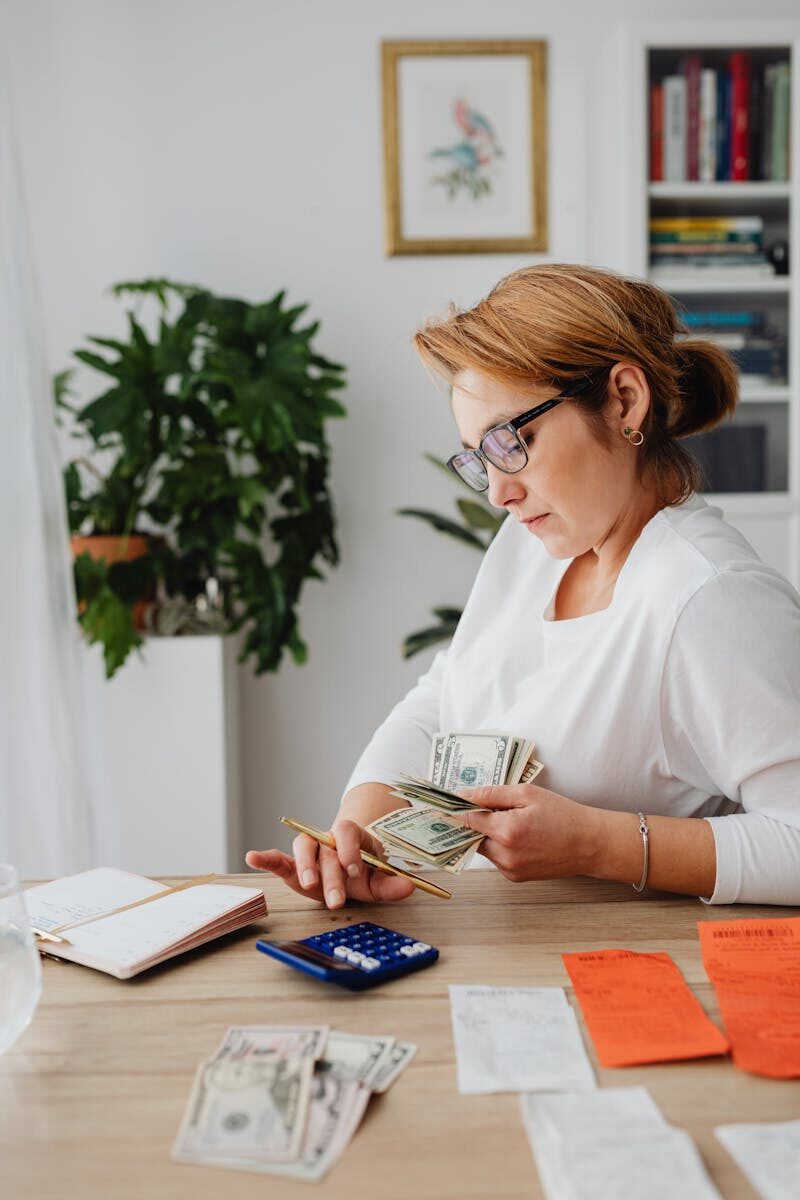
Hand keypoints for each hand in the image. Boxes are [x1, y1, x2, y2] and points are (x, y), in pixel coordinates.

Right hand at [245, 818, 414, 909]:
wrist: (349, 869)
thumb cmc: (363, 872)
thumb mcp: (378, 879)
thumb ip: (391, 884)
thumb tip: (409, 887)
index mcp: (351, 836)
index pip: (348, 833)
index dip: (350, 849)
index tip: (355, 871)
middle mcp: (328, 839)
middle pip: (327, 850)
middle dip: (331, 876)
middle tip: (337, 899)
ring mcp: (310, 850)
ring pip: (303, 848)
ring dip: (304, 865)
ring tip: (308, 884)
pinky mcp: (294, 864)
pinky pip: (278, 858)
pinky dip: (265, 858)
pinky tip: (253, 857)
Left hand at [457, 784, 598, 882]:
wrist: (590, 844)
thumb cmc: (563, 815)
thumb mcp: (528, 794)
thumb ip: (492, 794)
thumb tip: (464, 795)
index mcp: (506, 831)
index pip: (466, 819)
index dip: (457, 808)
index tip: (447, 801)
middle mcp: (504, 855)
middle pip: (471, 835)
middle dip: (476, 820)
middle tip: (490, 806)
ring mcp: (509, 869)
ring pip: (483, 847)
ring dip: (488, 833)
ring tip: (513, 820)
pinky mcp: (515, 877)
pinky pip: (496, 858)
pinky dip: (500, 845)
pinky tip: (521, 835)